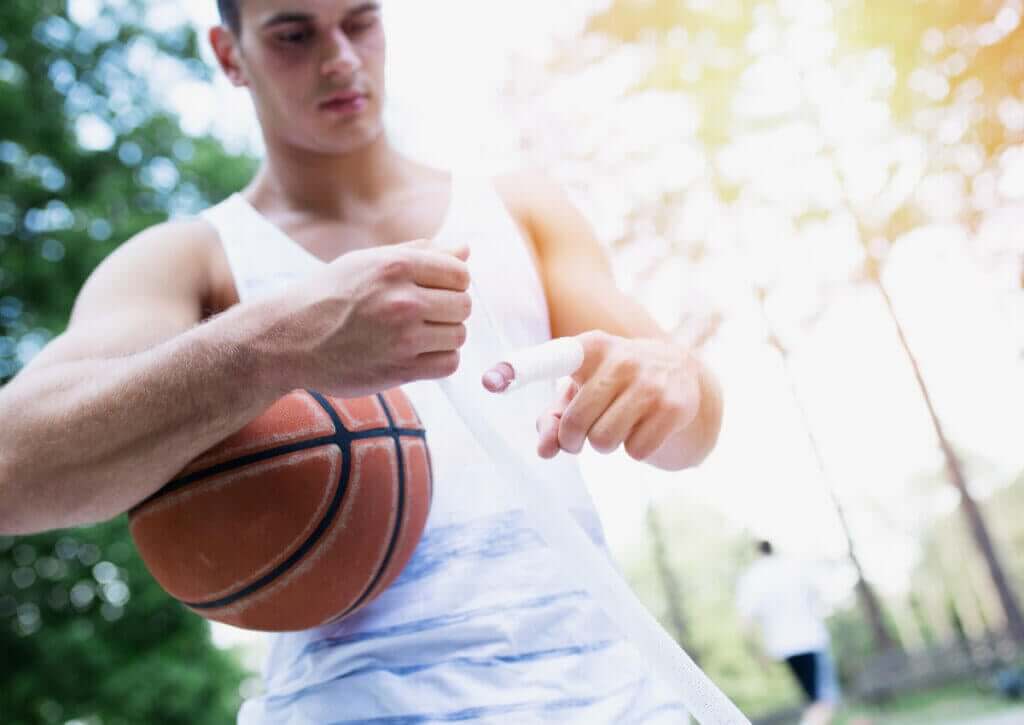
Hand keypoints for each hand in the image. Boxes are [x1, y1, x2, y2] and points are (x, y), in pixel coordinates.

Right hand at [263, 239, 471, 397]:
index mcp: (396, 266)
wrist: (290, 339)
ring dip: (444, 337)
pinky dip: (440, 360)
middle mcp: (403, 299)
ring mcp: (403, 337)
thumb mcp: (368, 261)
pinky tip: (418, 353)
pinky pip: (448, 363)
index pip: (460, 272)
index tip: (434, 291)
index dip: (452, 283)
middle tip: (424, 315)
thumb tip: (465, 249)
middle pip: (463, 305)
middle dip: (449, 310)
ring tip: (418, 335)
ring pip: (459, 335)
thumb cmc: (329, 296)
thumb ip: (420, 253)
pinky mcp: (401, 369)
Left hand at [487, 331, 702, 462]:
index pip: (550, 360)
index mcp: (589, 347)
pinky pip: (636, 451)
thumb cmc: (615, 384)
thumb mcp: (580, 391)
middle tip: (585, 434)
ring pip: (604, 441)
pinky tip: (646, 427)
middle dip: (575, 439)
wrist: (683, 374)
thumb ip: (553, 419)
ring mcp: (650, 381)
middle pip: (575, 424)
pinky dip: (637, 449)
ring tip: (619, 424)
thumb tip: (544, 450)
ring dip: (606, 444)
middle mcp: (620, 358)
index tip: (490, 382)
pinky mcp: (674, 406)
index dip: (518, 371)